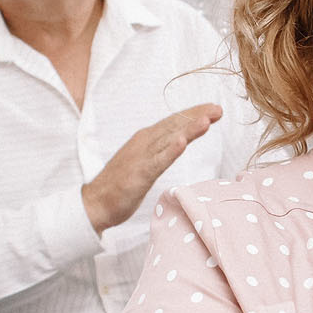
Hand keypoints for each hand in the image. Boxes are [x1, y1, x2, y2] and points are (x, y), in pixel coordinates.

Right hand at [82, 103, 221, 230]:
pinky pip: (158, 161)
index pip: (173, 122)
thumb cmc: (120, 184)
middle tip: (218, 109)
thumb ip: (160, 151)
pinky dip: (170, 151)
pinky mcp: (139, 174)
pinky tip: (182, 143)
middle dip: (197, 116)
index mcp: (146, 139)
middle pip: (174, 126)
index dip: (194, 114)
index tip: (214, 109)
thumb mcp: (144, 162)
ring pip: (169, 139)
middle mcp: (144, 142)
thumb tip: (177, 142)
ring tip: (207, 119)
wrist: (94, 203)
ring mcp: (142, 157)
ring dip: (188, 129)